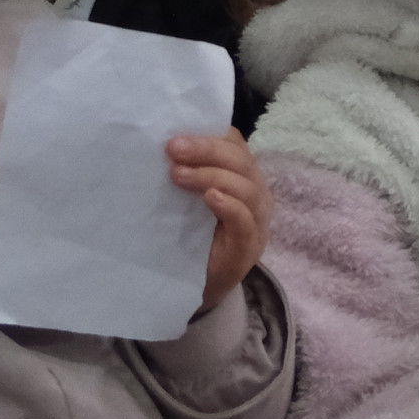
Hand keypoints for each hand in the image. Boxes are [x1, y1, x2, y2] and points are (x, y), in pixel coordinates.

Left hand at [169, 131, 270, 315]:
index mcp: (242, 176)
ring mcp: (257, 222)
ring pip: (245, 188)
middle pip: (241, 161)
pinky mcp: (249, 248)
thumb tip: (162, 141)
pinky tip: (210, 197)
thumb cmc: (190, 235)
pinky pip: (245, 220)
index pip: (235, 145)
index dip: (209, 134)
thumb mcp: (187, 196)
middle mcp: (256, 194)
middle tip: (173, 148)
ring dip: (210, 175)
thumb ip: (187, 170)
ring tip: (178, 174)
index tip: (175, 132)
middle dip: (206, 150)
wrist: (192, 286)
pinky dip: (229, 205)